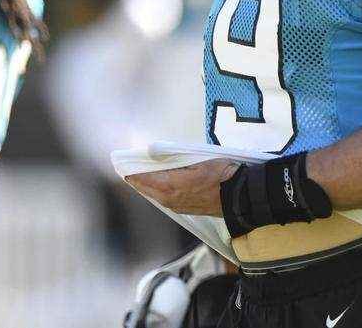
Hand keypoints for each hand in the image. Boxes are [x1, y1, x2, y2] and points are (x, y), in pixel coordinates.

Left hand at [125, 158, 240, 216]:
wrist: (240, 197)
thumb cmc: (222, 175)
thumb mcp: (199, 159)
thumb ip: (174, 156)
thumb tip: (152, 152)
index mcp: (170, 186)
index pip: (143, 177)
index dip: (131, 169)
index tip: (122, 162)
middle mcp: (169, 199)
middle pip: (146, 188)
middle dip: (136, 177)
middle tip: (128, 166)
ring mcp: (176, 206)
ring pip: (154, 194)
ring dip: (146, 184)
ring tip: (141, 173)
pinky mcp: (184, 210)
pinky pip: (163, 199)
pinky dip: (157, 190)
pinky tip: (158, 184)